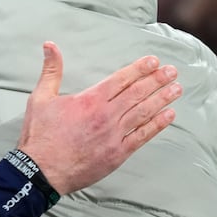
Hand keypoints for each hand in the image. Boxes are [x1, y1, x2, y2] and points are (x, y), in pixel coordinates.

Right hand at [17, 41, 180, 194]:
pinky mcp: (118, 154)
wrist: (42, 171)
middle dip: (157, 80)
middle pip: (137, 93)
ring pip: (144, 113)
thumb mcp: (40, 98)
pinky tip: (169, 116)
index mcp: (89, 100)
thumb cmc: (40, 135)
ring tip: (176, 89)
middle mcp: (106, 116)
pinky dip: (157, 125)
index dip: (139, 69)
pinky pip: (143, 136)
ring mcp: (114, 135)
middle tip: (172, 71)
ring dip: (162, 99)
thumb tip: (50, 45)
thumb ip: (51, 70)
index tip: (153, 61)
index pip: (121, 79)